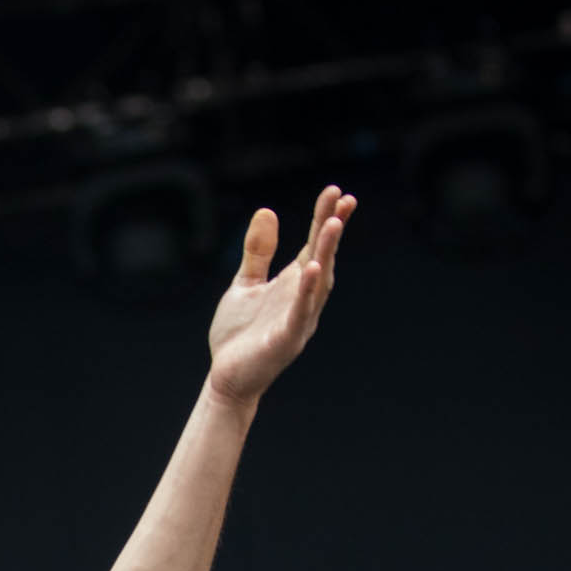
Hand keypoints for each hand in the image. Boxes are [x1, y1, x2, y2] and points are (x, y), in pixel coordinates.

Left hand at [205, 185, 356, 408]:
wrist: (226, 378)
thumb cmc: (239, 334)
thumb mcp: (245, 284)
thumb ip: (257, 252)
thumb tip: (267, 210)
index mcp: (293, 283)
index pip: (313, 245)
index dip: (324, 219)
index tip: (337, 192)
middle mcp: (303, 298)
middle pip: (322, 257)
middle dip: (332, 228)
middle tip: (344, 199)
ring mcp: (298, 319)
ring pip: (319, 282)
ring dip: (326, 253)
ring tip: (332, 224)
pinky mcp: (286, 339)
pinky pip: (301, 312)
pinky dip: (308, 292)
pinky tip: (313, 269)